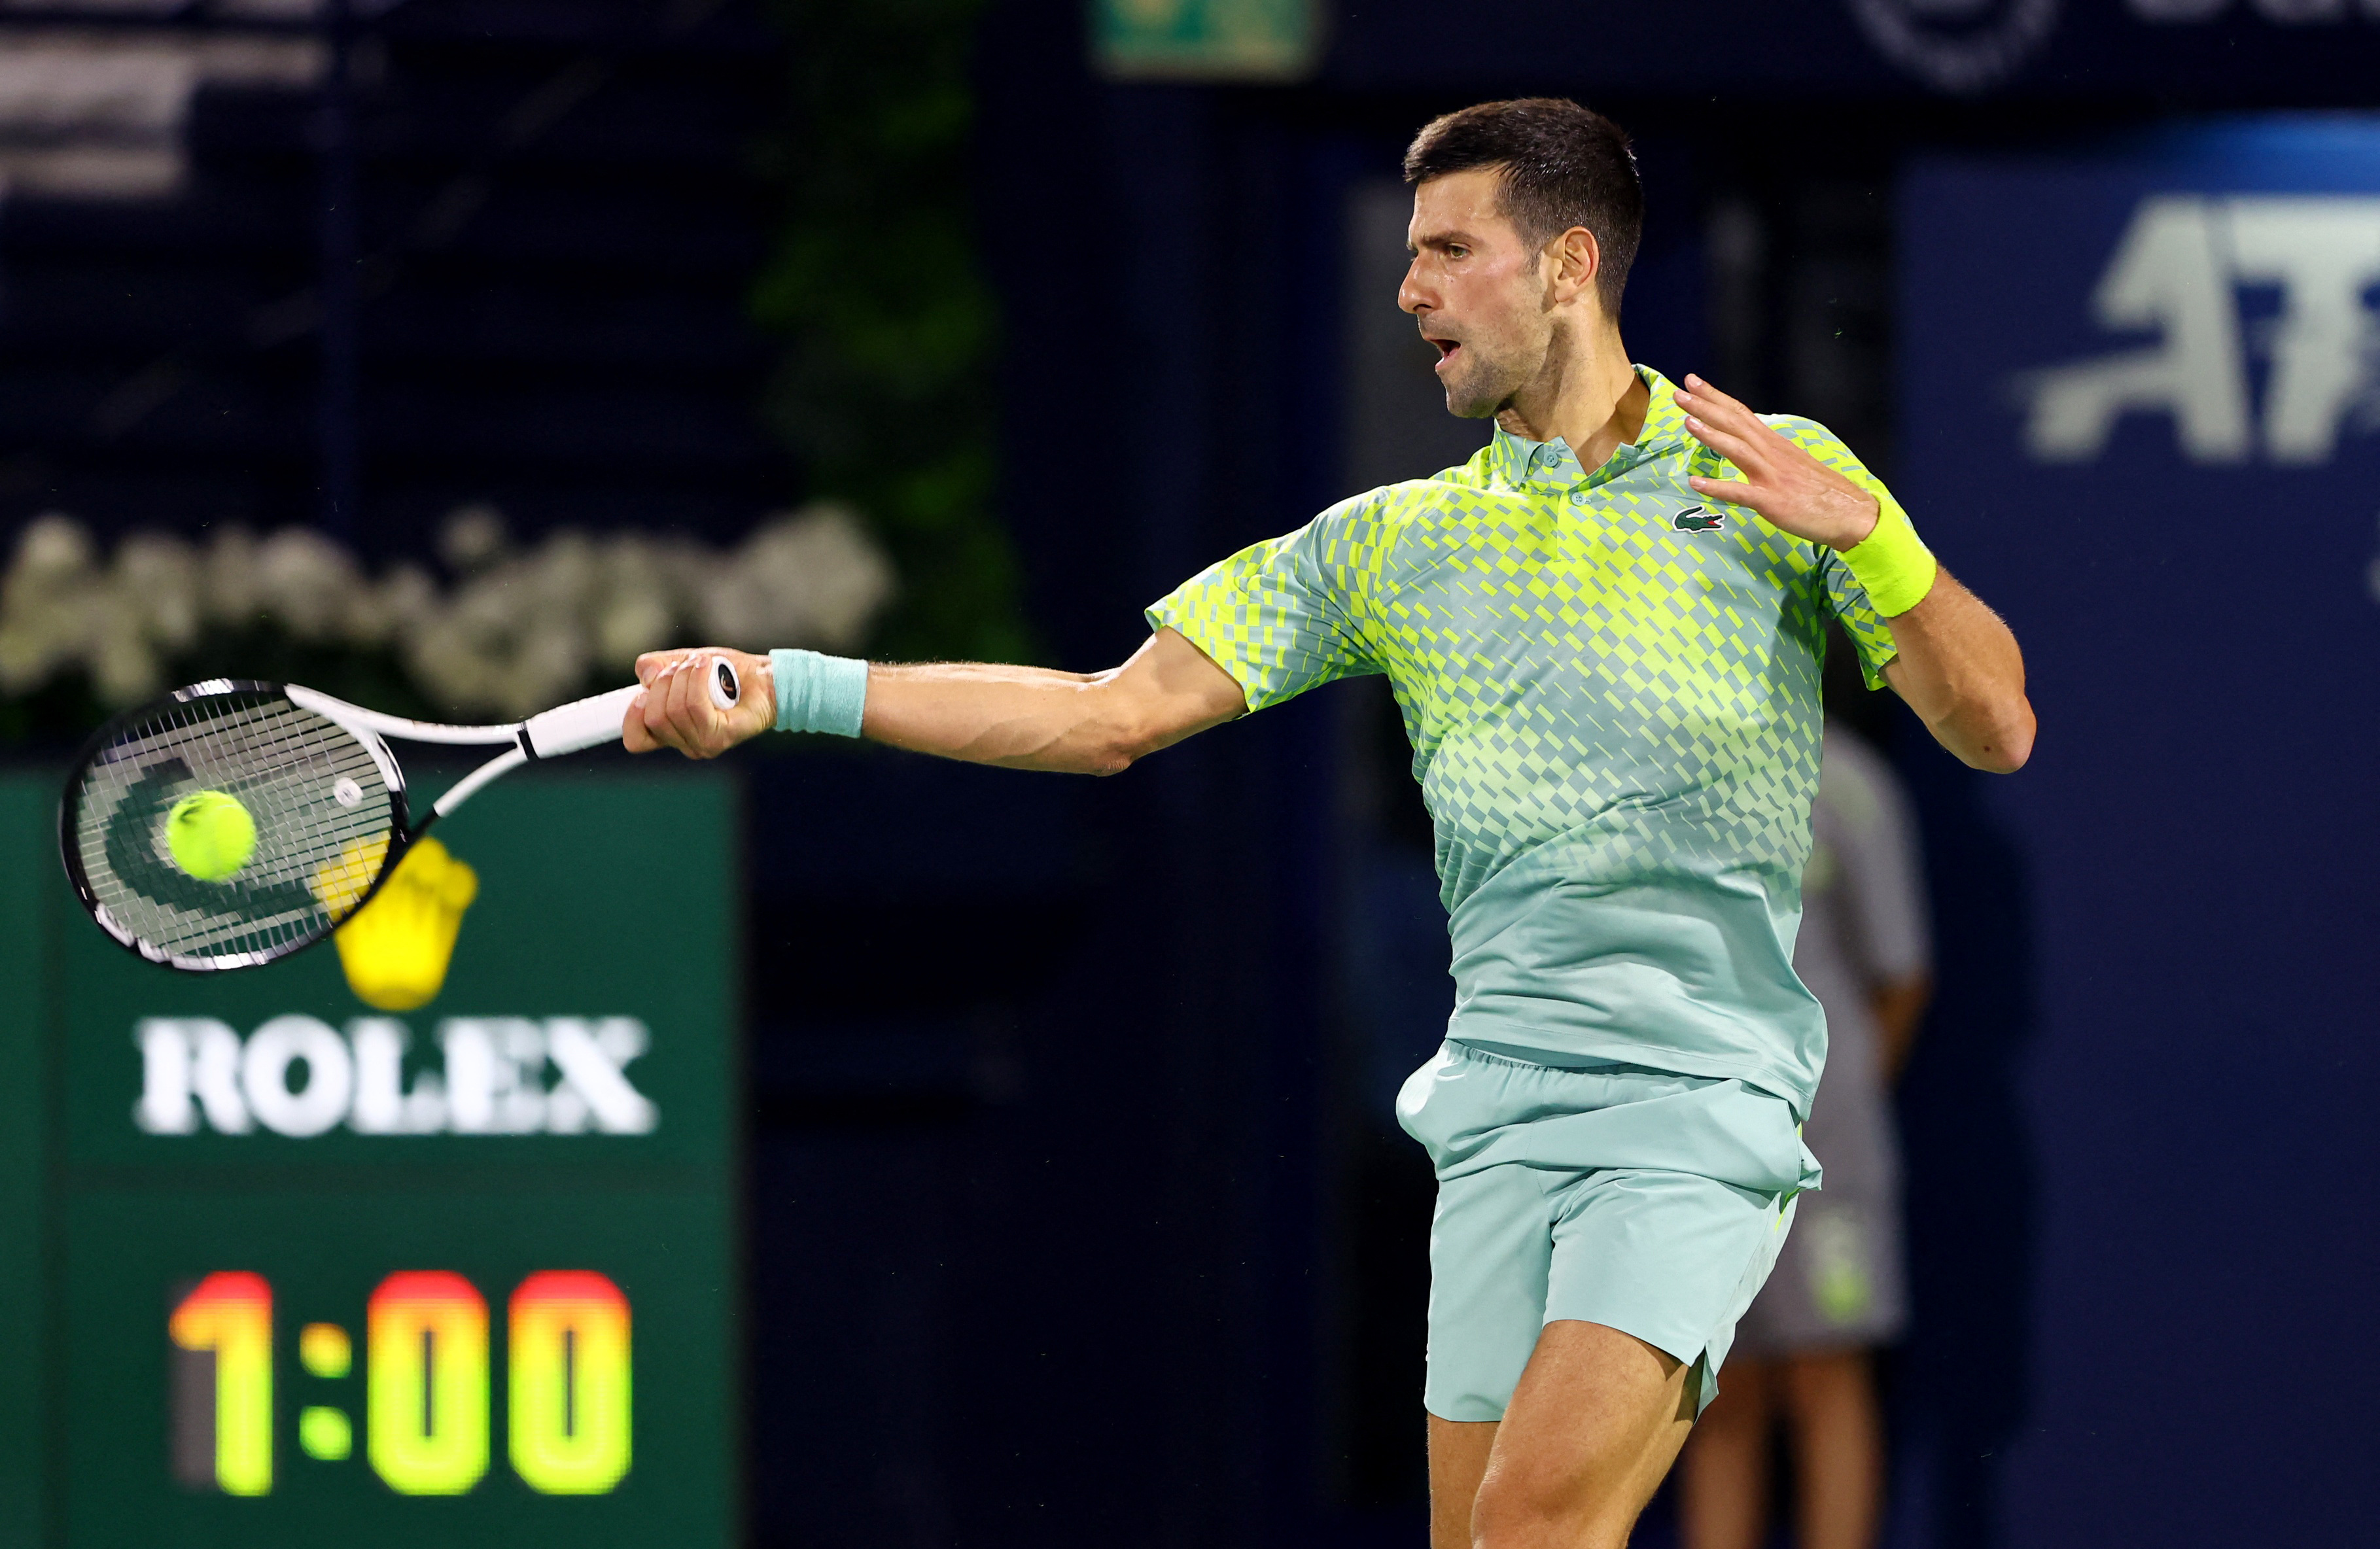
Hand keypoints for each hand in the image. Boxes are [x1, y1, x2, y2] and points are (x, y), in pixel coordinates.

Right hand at [623, 647, 774, 758]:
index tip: (640, 694)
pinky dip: (697, 680)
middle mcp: (684, 742)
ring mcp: (703, 744)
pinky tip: (707, 666)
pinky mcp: (721, 737)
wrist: (765, 678)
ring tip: (701, 663)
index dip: (631, 717)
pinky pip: (695, 707)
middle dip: (662, 684)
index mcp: (670, 730)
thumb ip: (656, 667)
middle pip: (653, 719)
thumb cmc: (726, 673)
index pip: (636, 740)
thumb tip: (646, 674)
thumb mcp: (682, 663)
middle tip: (681, 666)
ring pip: (673, 711)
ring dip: (683, 677)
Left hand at [1676, 375, 1879, 551]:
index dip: (1716, 397)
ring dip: (1711, 434)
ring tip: (1687, 421)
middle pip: (1735, 423)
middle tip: (1680, 391)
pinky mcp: (1772, 501)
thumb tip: (1749, 445)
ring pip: (1737, 449)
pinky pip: (1740, 493)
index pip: (1741, 413)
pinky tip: (1695, 482)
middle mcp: (1772, 454)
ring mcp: (1772, 476)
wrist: (1852, 515)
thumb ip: (1769, 454)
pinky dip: (1717, 486)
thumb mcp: (1793, 464)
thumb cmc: (1821, 493)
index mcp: (1775, 445)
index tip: (1694, 382)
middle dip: (1706, 406)